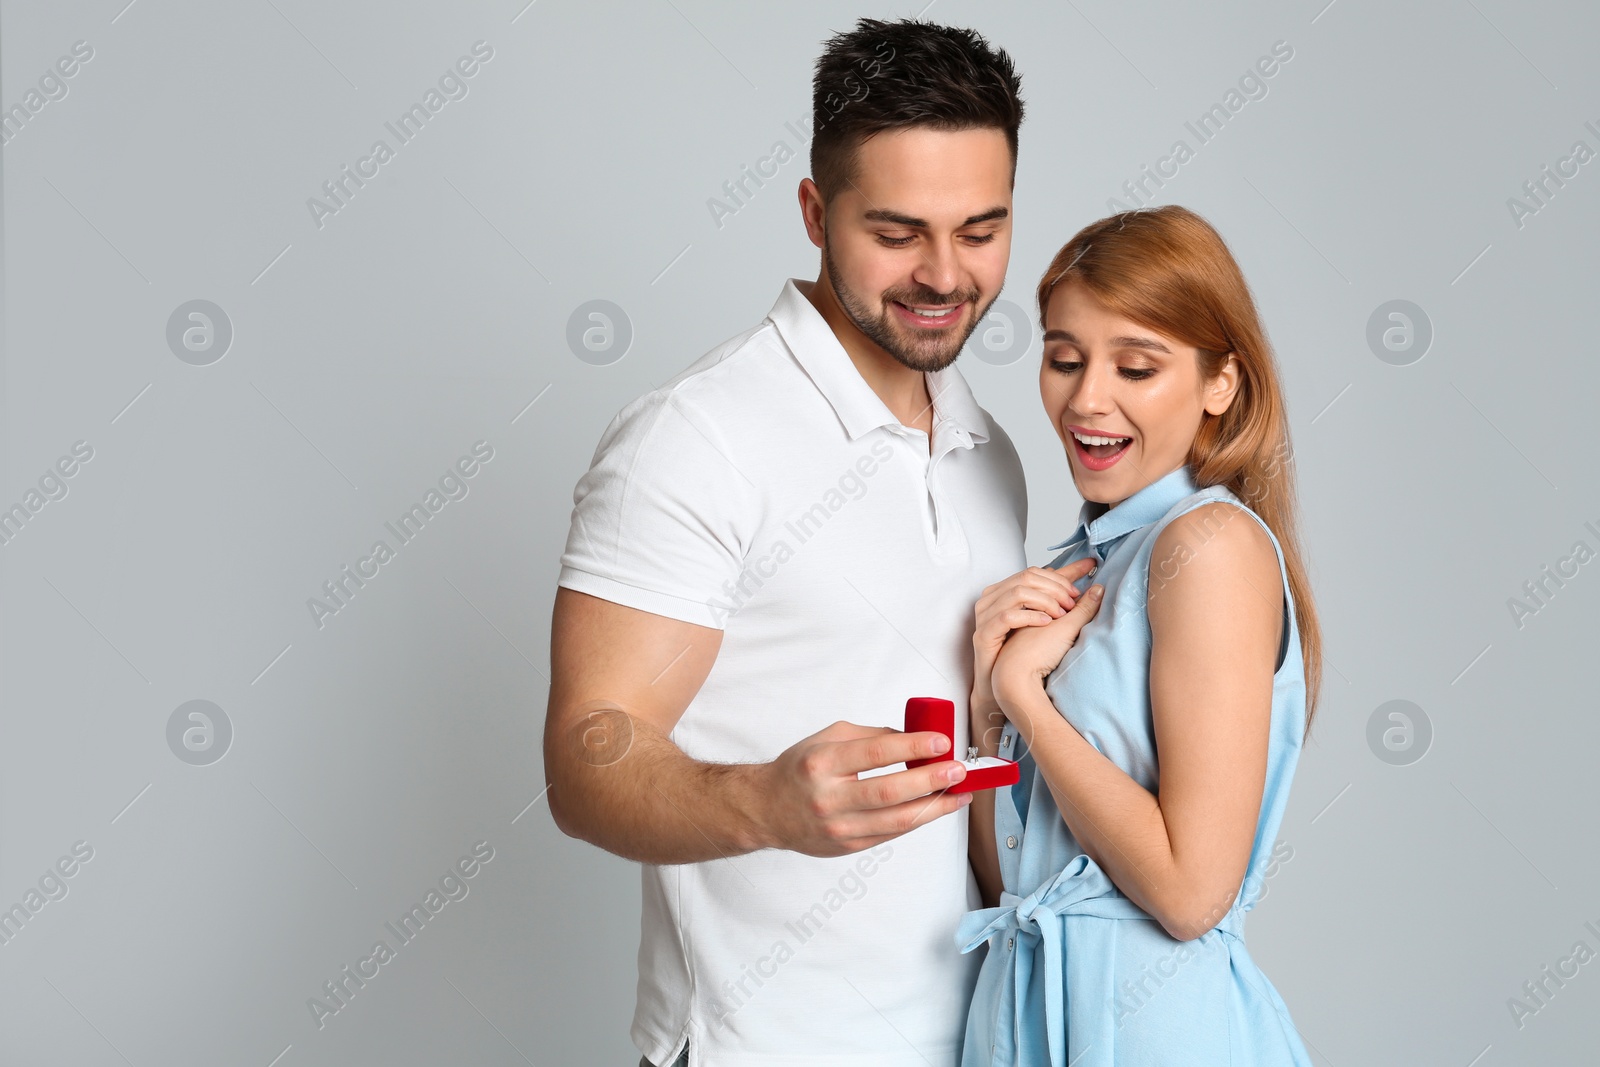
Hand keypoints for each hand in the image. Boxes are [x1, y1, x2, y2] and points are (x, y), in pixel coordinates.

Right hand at [757, 720, 971, 856]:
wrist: (767, 810)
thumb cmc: (799, 770)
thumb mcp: (826, 739)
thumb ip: (869, 736)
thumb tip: (913, 740)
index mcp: (822, 763)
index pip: (876, 754)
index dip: (913, 747)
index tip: (941, 742)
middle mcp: (829, 798)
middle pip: (890, 791)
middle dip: (931, 780)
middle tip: (959, 770)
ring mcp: (839, 827)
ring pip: (897, 820)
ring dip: (935, 806)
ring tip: (960, 793)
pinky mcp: (848, 846)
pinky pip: (892, 833)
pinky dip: (918, 819)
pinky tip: (936, 807)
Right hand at [971, 559, 1097, 711]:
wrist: (1005, 686)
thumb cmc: (1025, 654)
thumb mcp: (1051, 622)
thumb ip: (1067, 603)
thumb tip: (1095, 588)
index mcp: (1005, 591)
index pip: (1036, 571)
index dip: (1064, 571)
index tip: (1090, 568)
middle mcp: (992, 599)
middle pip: (1027, 577)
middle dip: (1056, 587)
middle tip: (1074, 602)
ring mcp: (986, 615)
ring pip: (1018, 593)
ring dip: (1045, 601)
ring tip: (1062, 614)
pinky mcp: (984, 633)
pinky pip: (1008, 617)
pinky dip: (1031, 617)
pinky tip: (1047, 623)